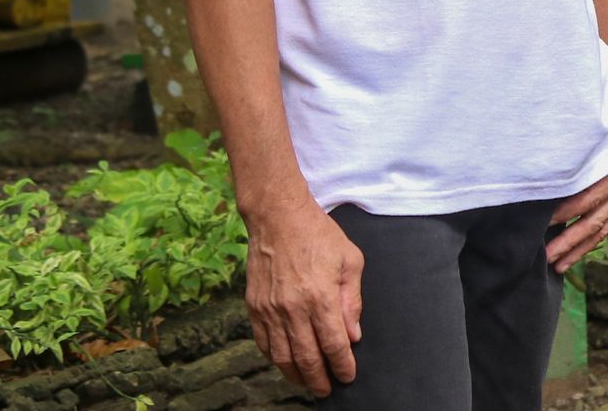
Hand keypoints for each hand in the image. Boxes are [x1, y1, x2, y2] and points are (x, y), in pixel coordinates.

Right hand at [243, 195, 364, 395]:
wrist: (278, 217)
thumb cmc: (319, 235)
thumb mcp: (350, 260)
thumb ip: (352, 301)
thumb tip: (353, 335)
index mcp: (320, 297)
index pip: (334, 344)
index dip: (342, 365)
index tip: (348, 376)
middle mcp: (293, 308)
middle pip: (307, 357)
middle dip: (319, 379)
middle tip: (327, 389)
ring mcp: (270, 309)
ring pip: (282, 356)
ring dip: (296, 374)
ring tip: (307, 382)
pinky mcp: (254, 306)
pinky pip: (263, 342)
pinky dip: (274, 358)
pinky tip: (285, 362)